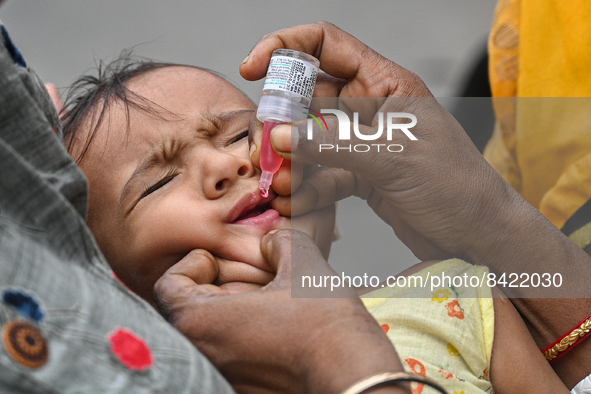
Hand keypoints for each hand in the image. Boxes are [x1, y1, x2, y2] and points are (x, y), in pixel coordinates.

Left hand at [153, 230, 408, 393]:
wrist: (354, 375)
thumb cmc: (325, 324)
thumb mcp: (301, 261)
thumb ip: (277, 241)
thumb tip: (270, 242)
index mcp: (200, 323)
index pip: (168, 286)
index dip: (196, 263)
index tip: (224, 261)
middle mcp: (203, 355)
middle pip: (188, 310)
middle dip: (218, 285)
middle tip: (251, 276)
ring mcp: (223, 376)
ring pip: (211, 333)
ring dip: (233, 310)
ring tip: (268, 300)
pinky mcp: (244, 388)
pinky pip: (231, 354)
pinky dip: (245, 335)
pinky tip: (278, 327)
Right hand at [241, 22, 501, 261]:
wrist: (477, 235)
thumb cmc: (455, 185)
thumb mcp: (392, 158)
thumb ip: (332, 145)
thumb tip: (280, 137)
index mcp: (383, 83)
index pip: (325, 45)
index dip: (285, 47)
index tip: (254, 69)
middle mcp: (369, 108)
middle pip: (308, 98)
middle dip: (281, 120)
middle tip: (264, 146)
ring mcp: (363, 143)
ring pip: (310, 141)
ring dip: (290, 162)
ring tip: (280, 185)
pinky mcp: (360, 175)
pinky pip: (321, 175)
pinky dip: (306, 189)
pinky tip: (295, 204)